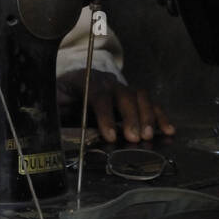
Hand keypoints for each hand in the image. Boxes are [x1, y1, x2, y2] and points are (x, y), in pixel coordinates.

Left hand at [56, 69, 174, 143]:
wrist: (65, 88)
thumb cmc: (58, 99)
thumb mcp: (51, 103)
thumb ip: (54, 113)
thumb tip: (52, 130)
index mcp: (84, 80)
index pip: (98, 95)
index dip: (105, 116)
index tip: (110, 136)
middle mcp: (106, 81)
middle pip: (124, 94)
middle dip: (131, 117)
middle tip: (134, 138)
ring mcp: (121, 88)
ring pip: (139, 95)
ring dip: (147, 116)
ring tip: (148, 136)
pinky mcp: (130, 98)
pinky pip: (149, 103)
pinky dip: (159, 116)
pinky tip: (167, 130)